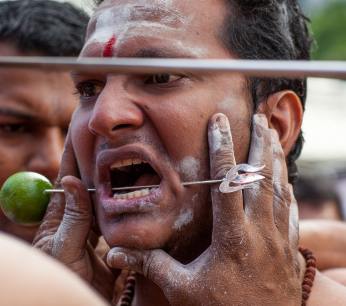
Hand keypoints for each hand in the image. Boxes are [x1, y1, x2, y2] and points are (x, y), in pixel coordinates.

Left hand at [32, 133, 119, 301]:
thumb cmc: (60, 281)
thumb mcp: (62, 250)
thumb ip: (70, 218)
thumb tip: (70, 179)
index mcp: (58, 221)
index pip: (66, 181)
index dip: (71, 156)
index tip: (78, 132)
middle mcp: (77, 224)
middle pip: (90, 188)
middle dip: (99, 165)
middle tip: (110, 140)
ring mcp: (95, 236)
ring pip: (108, 204)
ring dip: (118, 185)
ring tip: (129, 162)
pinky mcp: (112, 249)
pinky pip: (122, 225)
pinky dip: (130, 211)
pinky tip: (139, 196)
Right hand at [107, 113, 301, 304]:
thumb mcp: (182, 290)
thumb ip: (150, 265)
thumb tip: (114, 253)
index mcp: (234, 237)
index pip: (228, 181)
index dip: (222, 148)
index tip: (218, 122)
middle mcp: (262, 234)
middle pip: (264, 177)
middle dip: (261, 142)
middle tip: (258, 116)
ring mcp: (280, 242)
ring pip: (282, 190)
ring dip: (277, 160)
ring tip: (273, 137)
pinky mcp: (290, 253)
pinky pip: (291, 212)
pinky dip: (287, 191)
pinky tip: (284, 182)